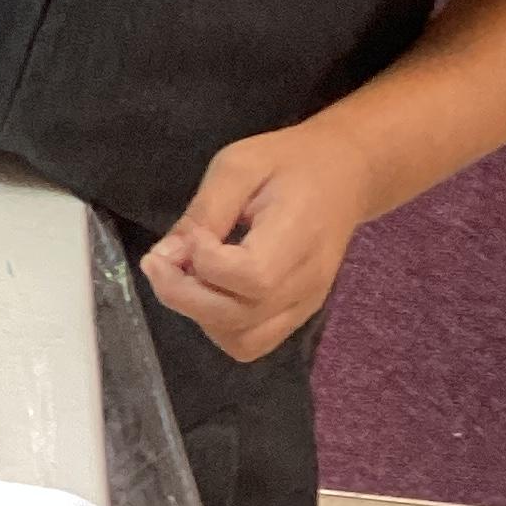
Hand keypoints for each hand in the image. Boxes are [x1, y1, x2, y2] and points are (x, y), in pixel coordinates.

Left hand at [140, 122, 375, 363]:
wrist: (344, 177)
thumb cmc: (289, 163)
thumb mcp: (238, 166)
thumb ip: (204, 212)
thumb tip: (166, 256)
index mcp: (299, 236)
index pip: (252, 277)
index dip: (206, 263)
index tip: (190, 235)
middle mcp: (307, 283)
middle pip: (240, 318)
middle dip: (183, 295)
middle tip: (160, 260)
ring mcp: (305, 305)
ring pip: (243, 342)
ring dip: (200, 314)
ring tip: (187, 275)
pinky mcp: (297, 315)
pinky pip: (252, 342)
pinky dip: (218, 325)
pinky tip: (208, 288)